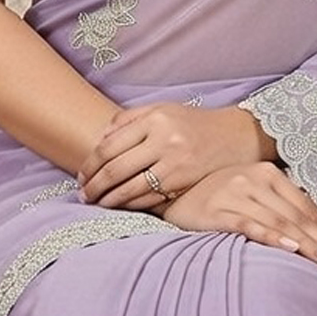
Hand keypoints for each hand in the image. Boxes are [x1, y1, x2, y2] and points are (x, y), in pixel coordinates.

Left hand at [77, 102, 276, 209]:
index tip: (81, 175)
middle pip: (115, 169)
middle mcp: (164, 140)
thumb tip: (100, 139)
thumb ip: (130, 119)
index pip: (109, 146)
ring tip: (98, 203)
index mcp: (154, 119)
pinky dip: (131, 204)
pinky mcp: (184, 183)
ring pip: (130, 188)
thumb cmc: (193, 122)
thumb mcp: (163, 110)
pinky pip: (150, 198)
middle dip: (94, 185)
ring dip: (109, 199)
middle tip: (83, 194)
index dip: (90, 164)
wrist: (235, 136)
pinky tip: (122, 205)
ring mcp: (175, 164)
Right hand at [160, 162, 316, 276]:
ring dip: (307, 244)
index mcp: (268, 173)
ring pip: (279, 222)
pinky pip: (249, 224)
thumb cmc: (219, 198)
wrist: (173, 194)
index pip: (308, 207)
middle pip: (298, 216)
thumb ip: (281, 209)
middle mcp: (254, 178)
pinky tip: (288, 249)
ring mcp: (235, 192)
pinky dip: (271, 236)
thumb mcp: (252, 195)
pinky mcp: (216, 210)